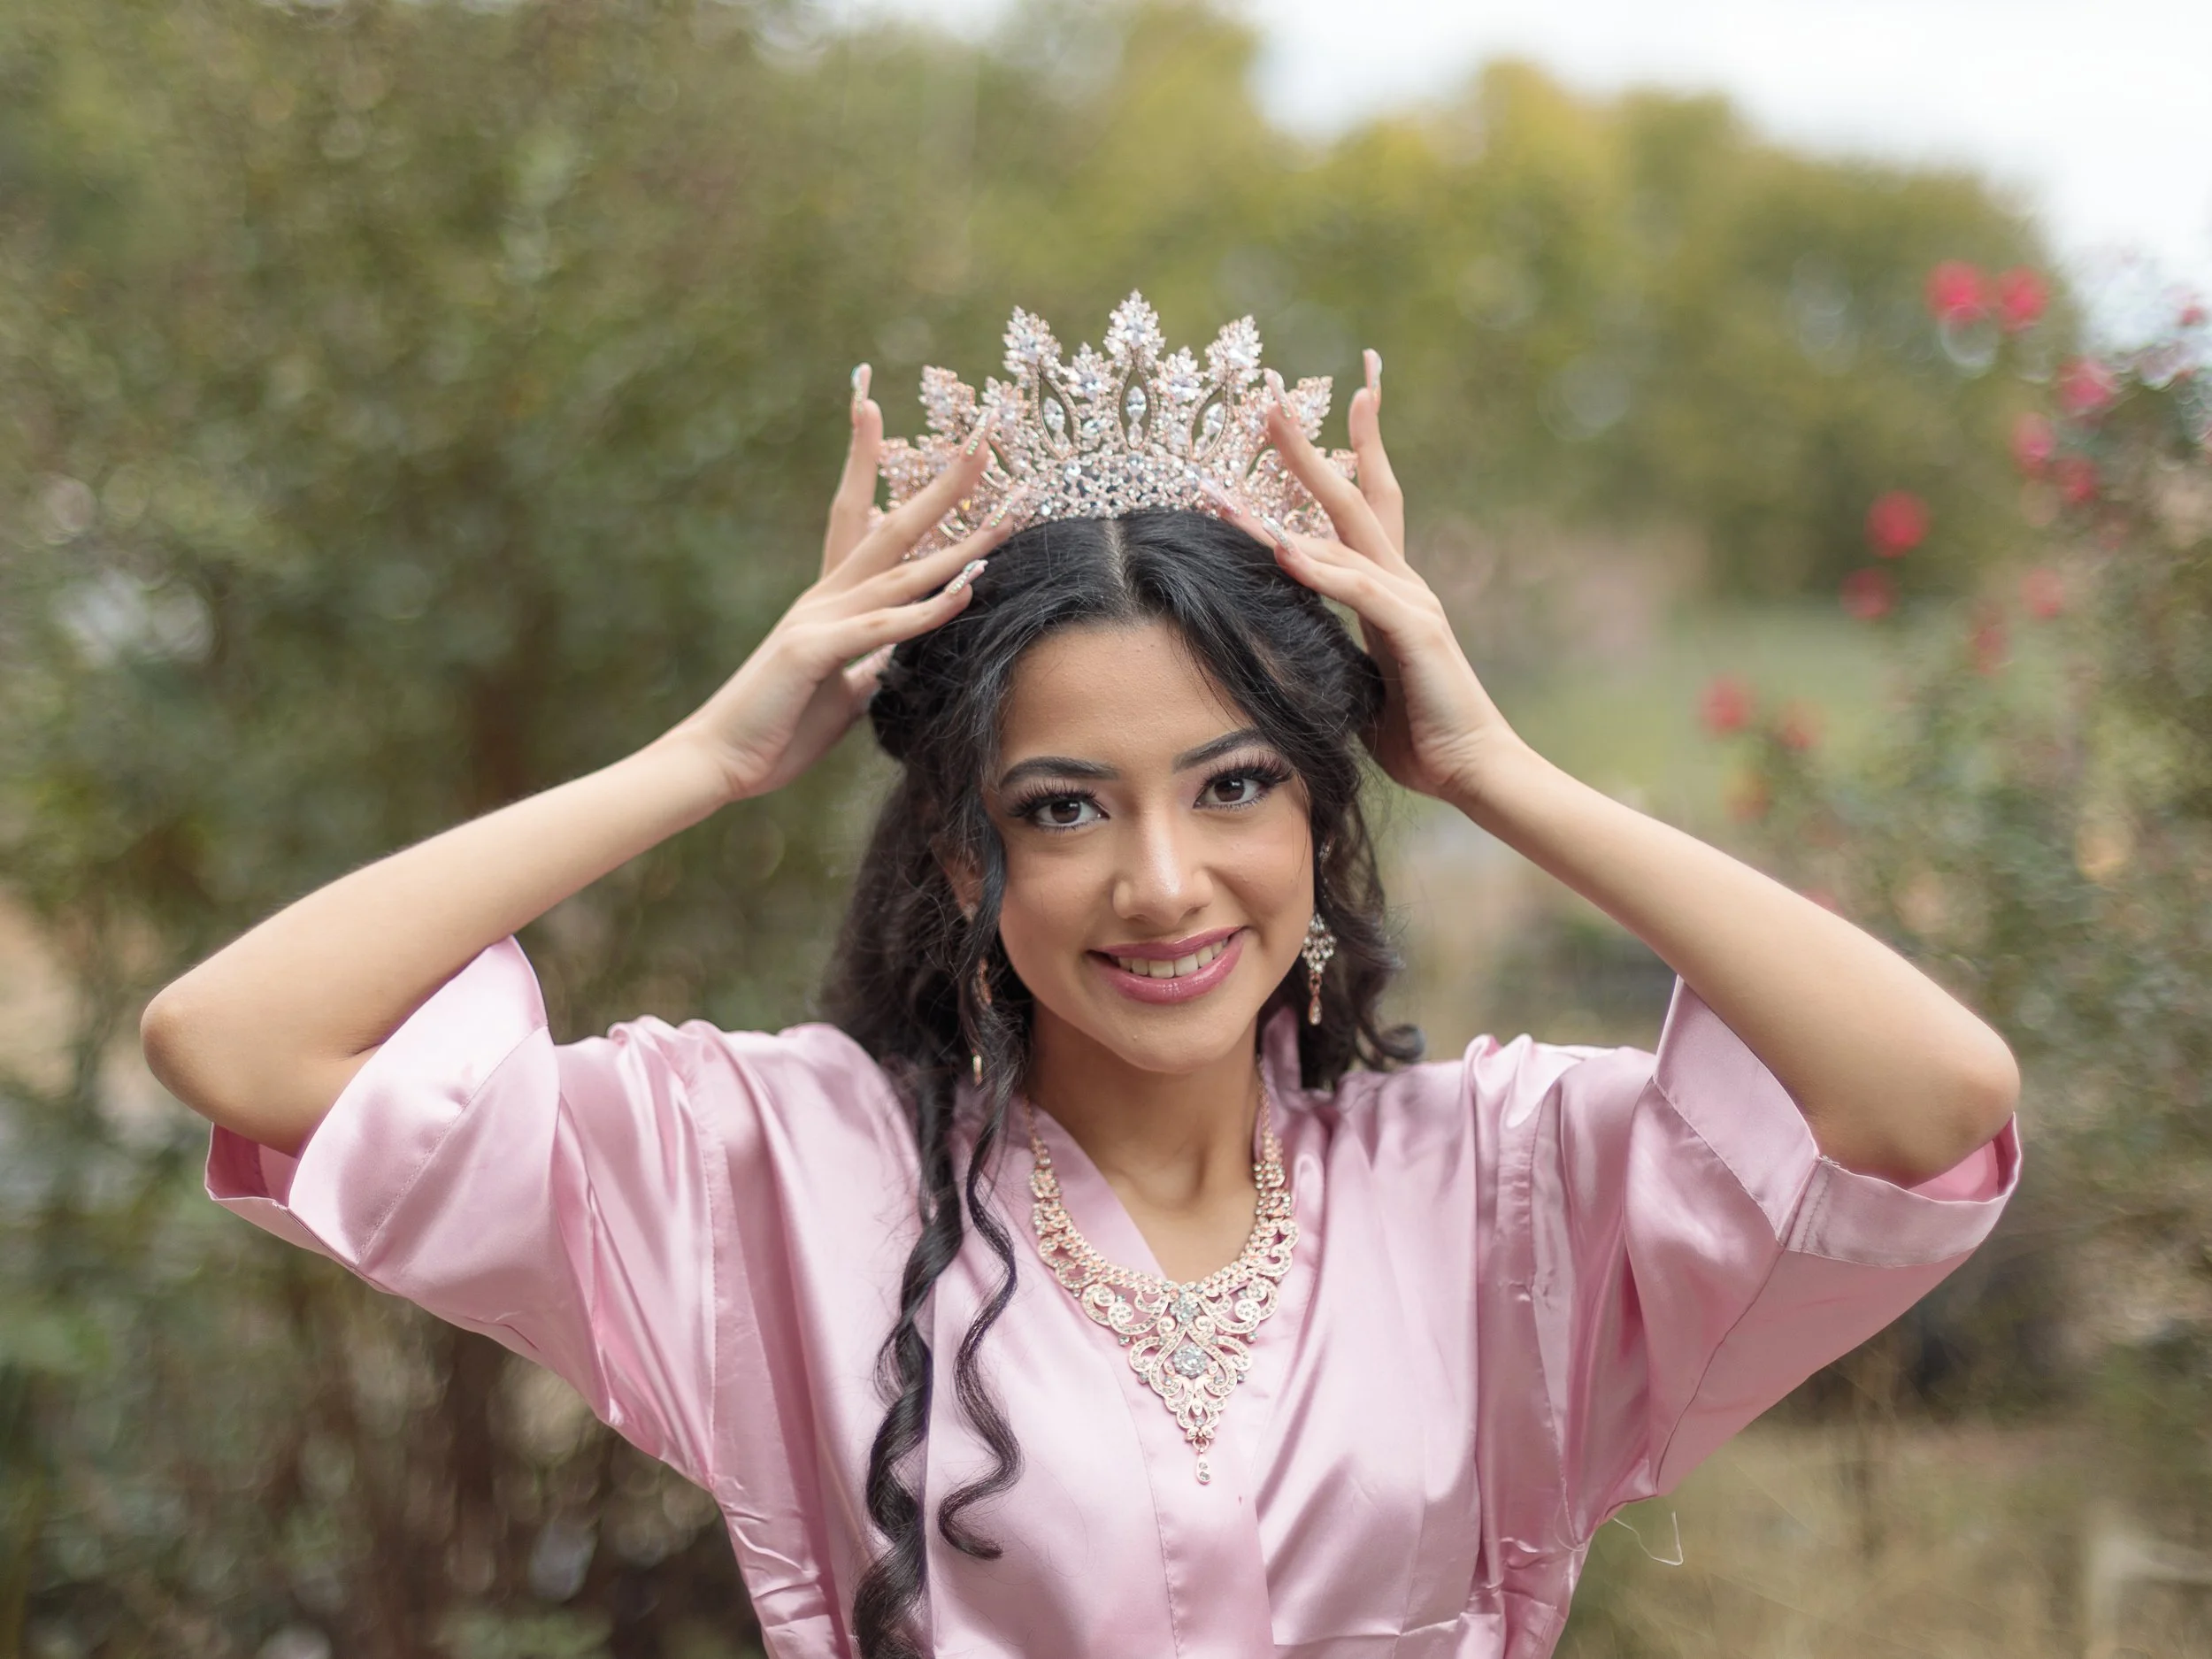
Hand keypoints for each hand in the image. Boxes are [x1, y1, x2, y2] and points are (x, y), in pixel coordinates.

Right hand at [671, 366, 1026, 802]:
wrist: (719, 761)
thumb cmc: (777, 730)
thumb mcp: (841, 692)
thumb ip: (869, 665)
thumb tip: (896, 656)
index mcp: (830, 603)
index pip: (865, 524)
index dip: (883, 473)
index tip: (903, 424)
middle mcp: (825, 597)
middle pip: (893, 528)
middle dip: (942, 486)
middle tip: (982, 440)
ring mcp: (816, 619)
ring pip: (899, 571)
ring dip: (957, 546)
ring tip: (1004, 517)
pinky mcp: (810, 651)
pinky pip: (880, 628)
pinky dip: (925, 611)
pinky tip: (965, 593)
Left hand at [1214, 354, 1520, 803]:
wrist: (1473, 770)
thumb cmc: (1416, 735)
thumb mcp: (1358, 683)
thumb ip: (1331, 651)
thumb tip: (1286, 645)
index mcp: (1389, 591)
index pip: (1360, 511)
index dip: (1338, 462)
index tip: (1305, 418)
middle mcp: (1402, 583)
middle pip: (1352, 498)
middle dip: (1309, 448)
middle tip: (1272, 400)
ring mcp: (1411, 600)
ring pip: (1345, 533)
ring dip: (1294, 494)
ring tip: (1253, 459)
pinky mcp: (1415, 631)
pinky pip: (1357, 591)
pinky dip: (1318, 568)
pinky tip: (1282, 548)